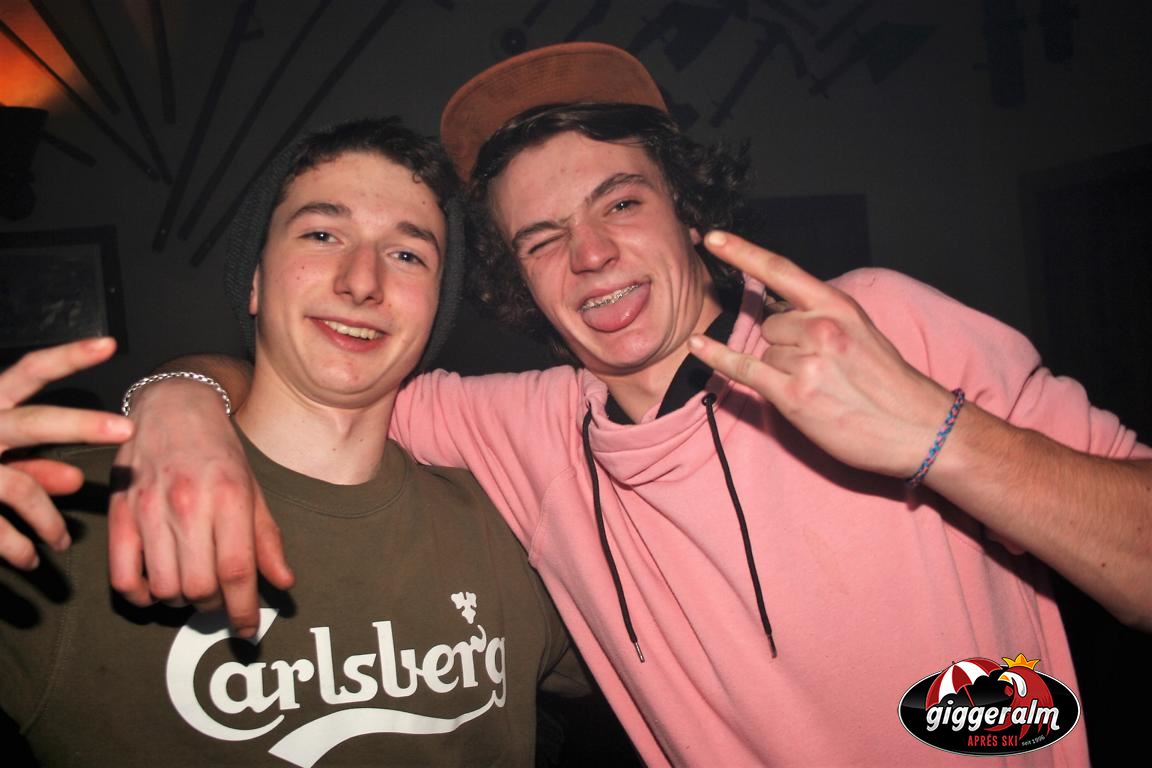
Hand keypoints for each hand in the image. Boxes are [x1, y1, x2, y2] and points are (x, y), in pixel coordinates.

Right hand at [0, 337, 132, 567]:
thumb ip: (30, 465)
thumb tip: (75, 482)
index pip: (28, 371)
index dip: (68, 357)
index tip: (108, 344)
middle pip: (32, 422)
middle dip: (80, 425)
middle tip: (125, 429)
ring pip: (20, 486)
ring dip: (49, 519)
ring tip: (63, 541)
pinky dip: (16, 546)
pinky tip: (30, 559)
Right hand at [108, 378, 292, 638]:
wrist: (173, 407)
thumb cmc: (220, 452)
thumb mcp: (254, 489)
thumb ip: (267, 539)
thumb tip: (284, 584)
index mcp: (230, 497)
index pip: (238, 570)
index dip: (245, 610)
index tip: (249, 630)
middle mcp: (189, 504)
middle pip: (200, 587)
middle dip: (215, 606)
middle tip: (221, 599)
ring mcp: (150, 510)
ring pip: (164, 587)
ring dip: (182, 602)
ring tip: (193, 589)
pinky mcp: (119, 513)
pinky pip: (123, 577)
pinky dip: (141, 596)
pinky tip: (157, 589)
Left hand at [688, 231, 952, 477]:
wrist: (917, 427)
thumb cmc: (888, 382)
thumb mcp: (861, 331)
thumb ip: (822, 316)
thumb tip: (778, 310)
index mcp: (837, 305)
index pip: (780, 270)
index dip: (742, 252)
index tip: (712, 238)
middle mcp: (819, 327)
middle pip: (768, 323)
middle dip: (781, 343)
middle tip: (818, 367)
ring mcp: (806, 361)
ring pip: (763, 351)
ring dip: (779, 369)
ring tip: (818, 386)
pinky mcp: (793, 395)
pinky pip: (743, 369)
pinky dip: (718, 359)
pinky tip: (697, 345)